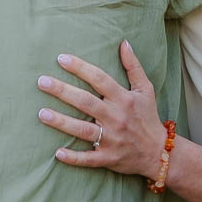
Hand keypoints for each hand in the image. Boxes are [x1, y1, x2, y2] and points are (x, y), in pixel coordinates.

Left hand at [37, 40, 165, 178]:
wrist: (159, 153)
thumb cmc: (148, 117)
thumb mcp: (145, 90)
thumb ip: (133, 66)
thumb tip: (124, 42)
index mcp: (124, 99)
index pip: (99, 79)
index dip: (80, 68)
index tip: (61, 58)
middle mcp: (116, 118)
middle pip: (86, 102)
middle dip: (63, 91)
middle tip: (42, 82)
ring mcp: (111, 139)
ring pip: (83, 130)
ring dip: (61, 122)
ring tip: (41, 113)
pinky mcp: (108, 158)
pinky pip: (88, 159)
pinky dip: (73, 157)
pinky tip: (57, 153)